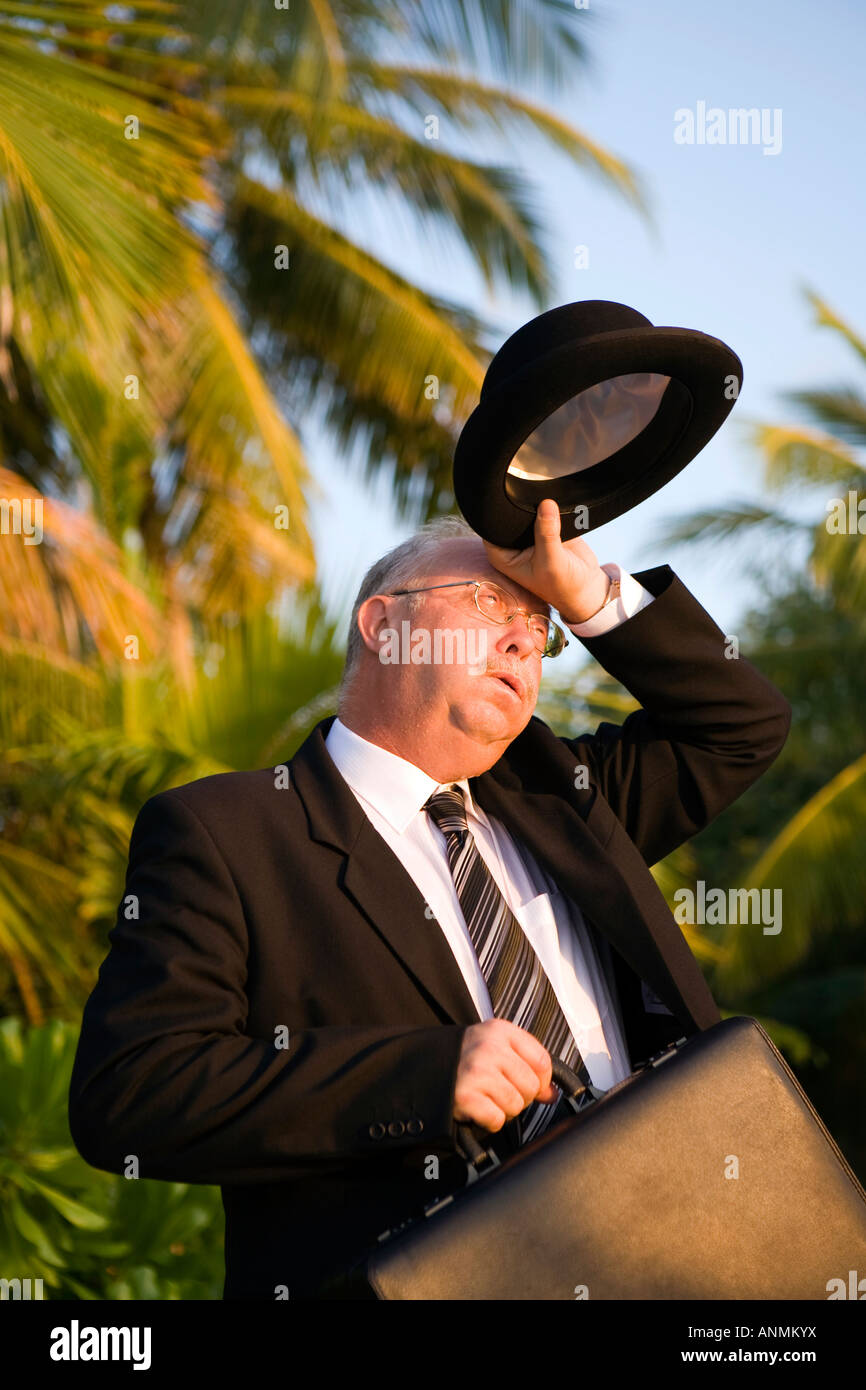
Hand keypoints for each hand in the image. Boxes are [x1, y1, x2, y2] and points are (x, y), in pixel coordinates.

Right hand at [452, 1018, 558, 1131]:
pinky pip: (497, 1119)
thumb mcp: (496, 1046)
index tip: (528, 1083)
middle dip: (521, 1097)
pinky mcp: (465, 1096)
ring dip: (505, 1110)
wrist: (426, 1065)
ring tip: (488, 1099)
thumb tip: (552, 1095)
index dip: (541, 1080)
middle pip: (531, 1086)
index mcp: (500, 1031)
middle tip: (501, 1092)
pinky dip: (490, 1121)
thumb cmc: (466, 1057)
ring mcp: (476, 1072)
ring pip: (516, 1105)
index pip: (542, 1061)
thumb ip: (527, 1064)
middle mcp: (489, 1048)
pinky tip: (479, 1108)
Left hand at [482, 497, 610, 624]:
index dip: (501, 517)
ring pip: (529, 510)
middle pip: (510, 516)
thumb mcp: (552, 562)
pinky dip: (553, 508)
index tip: (518, 512)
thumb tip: (546, 504)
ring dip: (540, 508)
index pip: (491, 529)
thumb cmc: (563, 585)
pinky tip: (561, 513)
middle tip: (540, 517)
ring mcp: (530, 535)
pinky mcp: (547, 526)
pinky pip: (546, 509)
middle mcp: (513, 544)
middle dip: (523, 510)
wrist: (586, 588)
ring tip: (553, 518)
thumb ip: (547, 534)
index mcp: (503, 556)